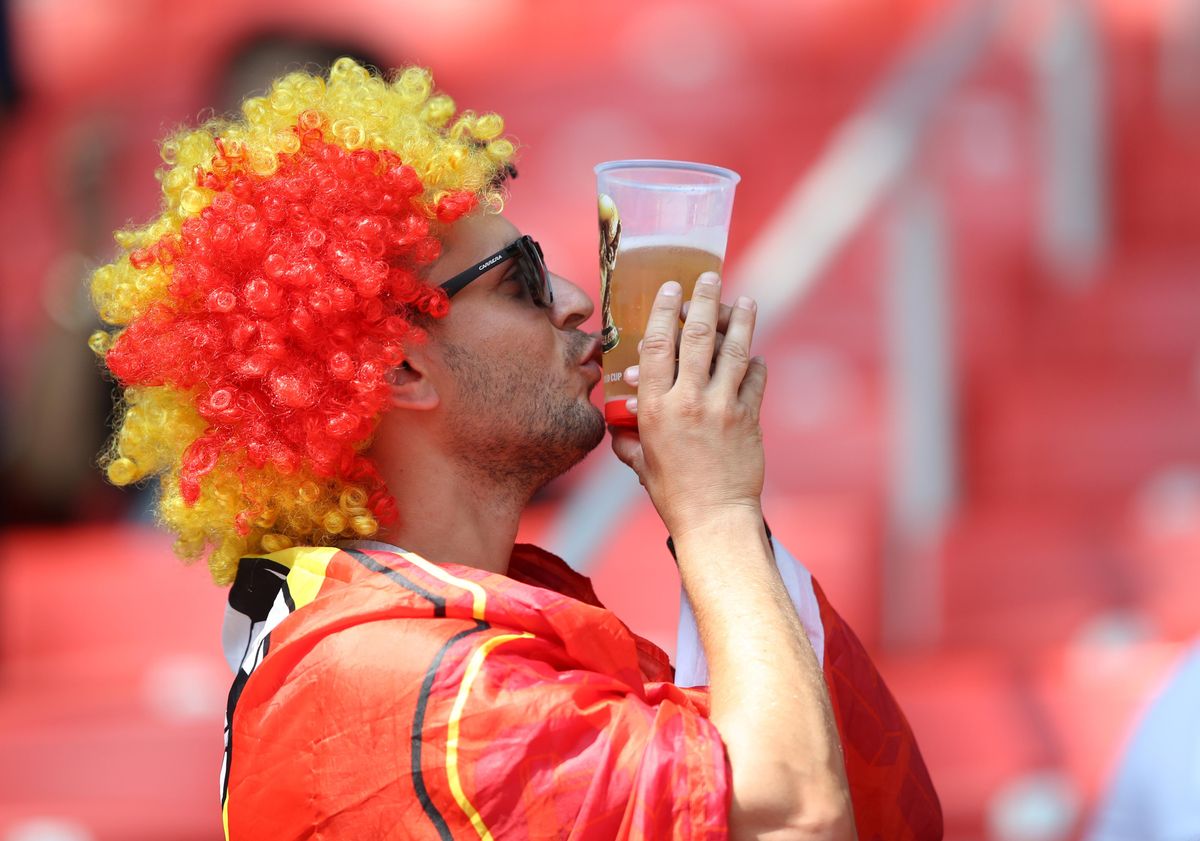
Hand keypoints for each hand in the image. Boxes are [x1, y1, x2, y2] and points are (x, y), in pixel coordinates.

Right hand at [609, 272, 767, 539]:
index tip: (670, 290)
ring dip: (741, 320)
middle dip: (705, 301)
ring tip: (745, 300)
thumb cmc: (673, 493)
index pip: (656, 345)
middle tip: (710, 278)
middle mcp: (688, 400)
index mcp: (654, 407)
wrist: (714, 517)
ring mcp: (722, 406)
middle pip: (698, 336)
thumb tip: (618, 426)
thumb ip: (628, 439)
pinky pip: (755, 378)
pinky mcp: (749, 416)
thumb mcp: (640, 463)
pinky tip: (755, 355)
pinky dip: (756, 363)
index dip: (662, 312)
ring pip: (733, 349)